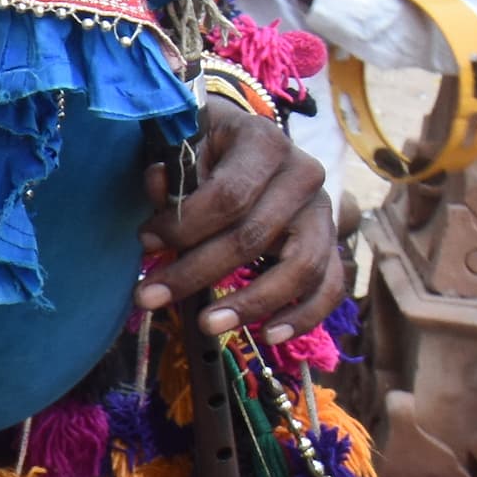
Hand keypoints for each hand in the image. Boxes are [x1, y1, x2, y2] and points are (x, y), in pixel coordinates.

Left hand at [139, 98, 342, 343]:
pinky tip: (270, 334)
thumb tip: (159, 188)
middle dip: (197, 272)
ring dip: (251, 303)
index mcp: (264, 141)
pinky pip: (329, 287)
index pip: (229, 195)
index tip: (144, 243)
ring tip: (208, 324)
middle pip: (255, 236)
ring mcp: (323, 211)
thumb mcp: (181, 145)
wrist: (242, 144)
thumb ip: (170, 171)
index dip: (184, 225)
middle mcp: (304, 174)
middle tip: (149, 297)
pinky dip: (304, 315)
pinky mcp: (331, 244)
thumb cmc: (204, 148)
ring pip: (300, 268)